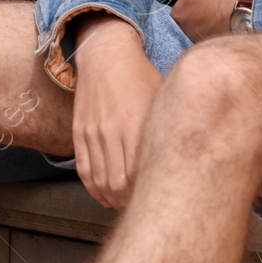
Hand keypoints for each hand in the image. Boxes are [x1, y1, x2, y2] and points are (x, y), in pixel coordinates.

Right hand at [69, 15, 161, 209]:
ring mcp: (93, 132)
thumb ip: (167, 131)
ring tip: (124, 206)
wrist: (107, 53)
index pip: (138, 176)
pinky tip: (104, 195)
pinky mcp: (80, 131)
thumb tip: (181, 162)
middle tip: (143, 209)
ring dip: (112, 199)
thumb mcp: (162, 99)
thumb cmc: (142, 75)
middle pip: (118, 184)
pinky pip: (84, 168)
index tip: (157, 202)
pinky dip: (94, 187)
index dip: (146, 196)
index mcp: (137, 124)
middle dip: (130, 204)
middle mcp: (112, 131)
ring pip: (100, 180)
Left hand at [169, 0, 253, 41]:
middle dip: (199, 12)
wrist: (250, 12)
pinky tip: (228, 24)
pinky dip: (219, 31)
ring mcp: (201, 41)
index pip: (179, 6)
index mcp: (179, 13)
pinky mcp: (216, 48)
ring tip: (224, 13)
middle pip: (189, 20)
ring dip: (209, 23)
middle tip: (214, 3)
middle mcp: (186, 31)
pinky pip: (214, 37)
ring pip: (202, 30)